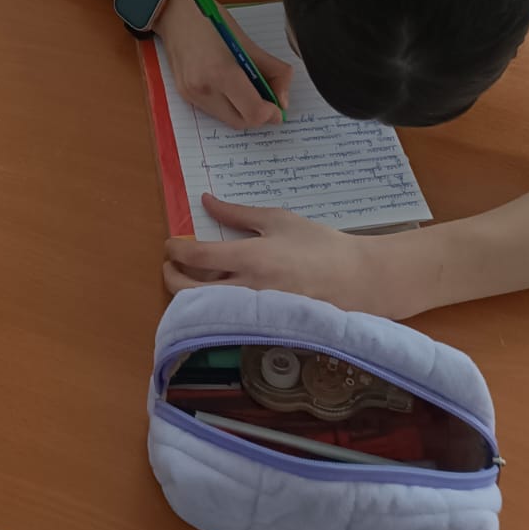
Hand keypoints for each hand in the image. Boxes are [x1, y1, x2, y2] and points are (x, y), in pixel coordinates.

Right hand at [158, 0, 291, 127]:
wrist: (172, 13)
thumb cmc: (209, 19)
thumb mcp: (246, 42)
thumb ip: (273, 70)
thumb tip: (283, 100)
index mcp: (221, 73)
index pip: (254, 112)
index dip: (271, 113)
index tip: (278, 105)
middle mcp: (203, 89)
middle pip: (242, 122)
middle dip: (258, 113)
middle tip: (266, 96)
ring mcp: (191, 94)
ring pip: (228, 119)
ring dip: (242, 110)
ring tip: (246, 86)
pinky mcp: (185, 95)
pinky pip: (214, 111)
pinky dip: (227, 104)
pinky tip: (229, 84)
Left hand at [164, 194, 404, 316]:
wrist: (358, 280)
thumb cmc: (319, 244)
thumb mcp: (278, 219)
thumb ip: (238, 213)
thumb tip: (206, 201)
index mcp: (250, 258)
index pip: (198, 257)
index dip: (176, 250)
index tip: (170, 245)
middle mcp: (248, 290)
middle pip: (189, 292)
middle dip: (171, 276)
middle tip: (172, 264)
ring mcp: (256, 314)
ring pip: (204, 309)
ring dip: (187, 295)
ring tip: (191, 278)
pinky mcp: (265, 328)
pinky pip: (227, 321)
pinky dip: (213, 309)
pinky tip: (216, 297)